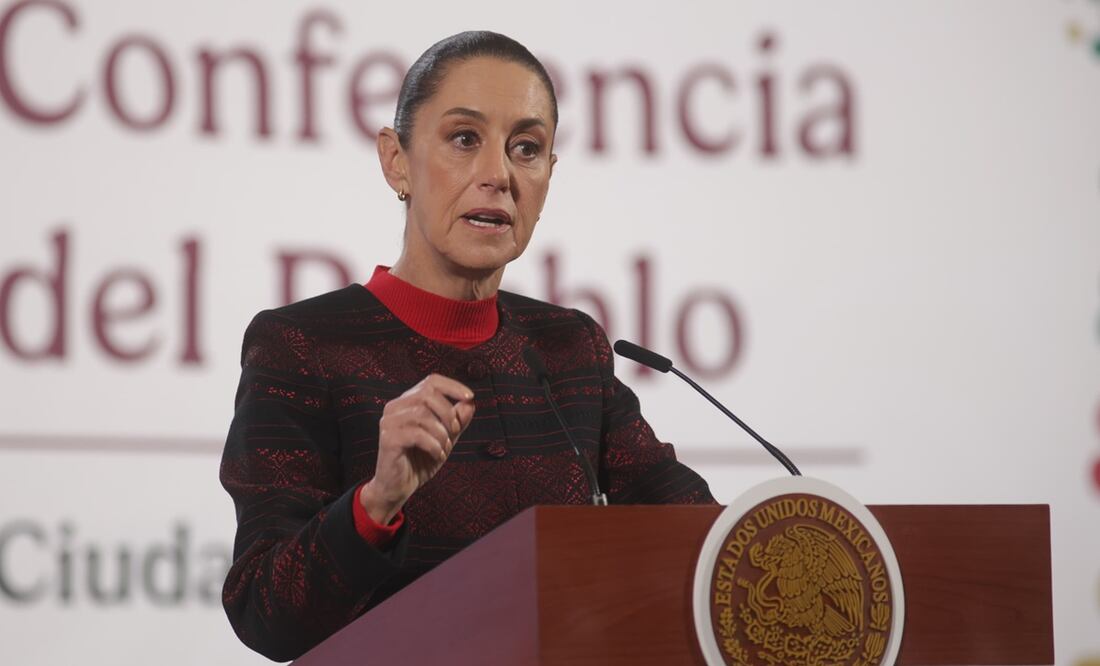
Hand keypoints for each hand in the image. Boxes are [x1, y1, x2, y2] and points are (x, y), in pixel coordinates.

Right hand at [359, 374, 475, 523]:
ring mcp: (389, 422)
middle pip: (427, 394)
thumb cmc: (420, 460)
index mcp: (407, 402)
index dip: (452, 386)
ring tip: (444, 449)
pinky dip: (434, 446)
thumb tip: (470, 403)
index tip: (470, 397)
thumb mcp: (445, 439)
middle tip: (453, 433)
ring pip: (423, 414)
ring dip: (441, 434)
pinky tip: (437, 455)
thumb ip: (457, 421)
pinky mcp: (388, 439)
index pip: (431, 381)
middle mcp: (395, 407)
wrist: (398, 487)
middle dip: (448, 414)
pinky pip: (417, 434)